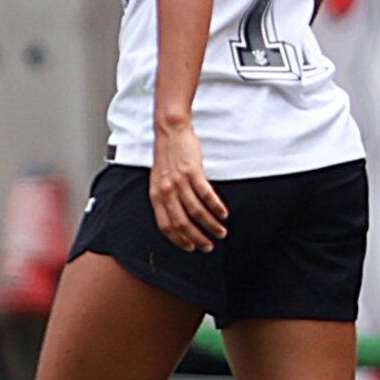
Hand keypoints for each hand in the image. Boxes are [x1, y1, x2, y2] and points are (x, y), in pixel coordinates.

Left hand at [150, 121, 226, 252]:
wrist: (170, 132)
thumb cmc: (167, 156)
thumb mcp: (159, 180)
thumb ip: (165, 197)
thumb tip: (178, 215)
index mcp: (155, 196)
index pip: (165, 226)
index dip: (178, 240)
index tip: (191, 247)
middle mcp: (166, 192)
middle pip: (182, 223)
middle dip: (196, 238)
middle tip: (209, 246)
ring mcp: (179, 182)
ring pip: (196, 212)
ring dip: (210, 225)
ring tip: (220, 232)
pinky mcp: (193, 172)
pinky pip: (206, 195)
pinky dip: (216, 207)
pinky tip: (224, 214)